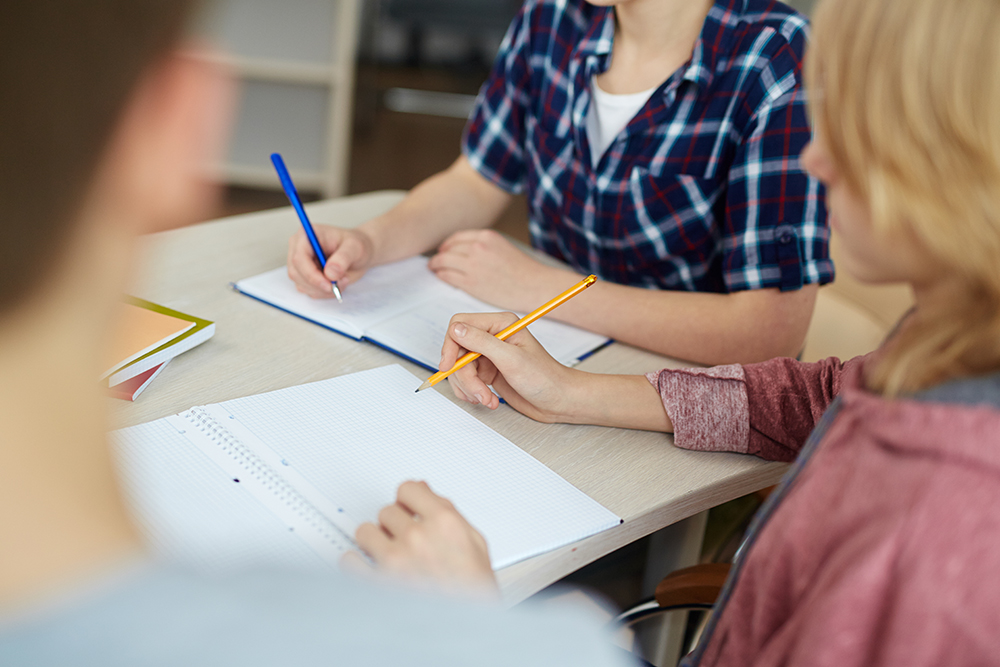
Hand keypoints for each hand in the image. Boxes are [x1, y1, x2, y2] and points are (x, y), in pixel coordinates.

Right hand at [287, 225, 373, 297]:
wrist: (358, 254)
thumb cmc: (355, 244)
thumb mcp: (355, 247)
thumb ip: (343, 258)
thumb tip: (330, 273)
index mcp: (306, 235)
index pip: (299, 258)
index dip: (311, 274)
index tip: (328, 284)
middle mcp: (298, 248)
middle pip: (296, 273)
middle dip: (319, 284)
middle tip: (341, 282)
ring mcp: (299, 264)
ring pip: (302, 285)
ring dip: (324, 290)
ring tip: (343, 280)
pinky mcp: (303, 276)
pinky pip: (308, 291)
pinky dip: (324, 293)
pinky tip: (336, 283)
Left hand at [346, 481, 496, 595]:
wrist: (468, 628)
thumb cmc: (474, 592)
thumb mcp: (474, 543)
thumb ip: (449, 512)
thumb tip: (428, 493)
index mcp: (444, 523)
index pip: (409, 489)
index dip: (407, 499)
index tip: (406, 506)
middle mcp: (418, 537)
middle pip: (387, 511)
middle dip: (393, 524)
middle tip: (401, 537)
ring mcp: (396, 560)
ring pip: (365, 531)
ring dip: (373, 540)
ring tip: (383, 552)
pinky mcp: (378, 583)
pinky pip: (350, 561)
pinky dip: (354, 564)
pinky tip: (366, 568)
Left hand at [428, 229, 559, 310]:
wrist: (533, 286)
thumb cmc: (522, 270)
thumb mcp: (502, 247)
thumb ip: (483, 246)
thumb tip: (463, 251)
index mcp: (486, 236)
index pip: (457, 237)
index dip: (447, 244)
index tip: (443, 249)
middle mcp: (478, 247)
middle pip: (448, 248)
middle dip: (440, 254)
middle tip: (435, 260)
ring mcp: (473, 265)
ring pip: (444, 261)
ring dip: (436, 264)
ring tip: (433, 268)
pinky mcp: (471, 282)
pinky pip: (447, 276)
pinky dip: (441, 275)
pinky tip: (441, 277)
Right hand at [440, 312, 584, 422]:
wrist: (558, 400)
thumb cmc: (544, 378)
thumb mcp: (512, 359)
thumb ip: (482, 342)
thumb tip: (456, 329)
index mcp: (500, 324)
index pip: (460, 325)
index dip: (450, 346)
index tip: (448, 366)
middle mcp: (492, 336)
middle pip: (457, 351)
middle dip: (464, 375)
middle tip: (478, 392)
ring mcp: (489, 355)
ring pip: (459, 368)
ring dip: (469, 387)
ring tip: (486, 399)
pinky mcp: (488, 371)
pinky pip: (466, 380)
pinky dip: (471, 392)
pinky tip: (487, 399)